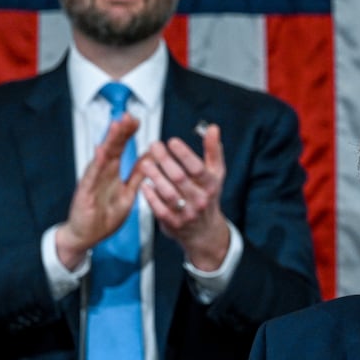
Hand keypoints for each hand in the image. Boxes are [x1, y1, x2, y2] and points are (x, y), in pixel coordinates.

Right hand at [55, 114, 145, 268]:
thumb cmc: (104, 217)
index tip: (136, 120)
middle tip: (128, 116)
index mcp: (113, 173)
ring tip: (116, 125)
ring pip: (102, 158)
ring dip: (110, 141)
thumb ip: (137, 176)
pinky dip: (97, 164)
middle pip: (112, 148)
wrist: (85, 237)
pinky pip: (92, 177)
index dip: (128, 134)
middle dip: (120, 131)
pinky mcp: (85, 193)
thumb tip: (150, 158)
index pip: (121, 149)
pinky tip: (101, 151)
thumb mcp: (127, 194)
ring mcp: (92, 182)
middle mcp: (102, 174)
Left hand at [137, 122, 230, 270]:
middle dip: (165, 160)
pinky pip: (159, 208)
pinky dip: (151, 196)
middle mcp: (199, 200)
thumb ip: (213, 150)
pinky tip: (144, 184)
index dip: (184, 154)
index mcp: (210, 185)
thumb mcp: (216, 174)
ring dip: (155, 176)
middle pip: (180, 178)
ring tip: (145, 163)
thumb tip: (213, 128)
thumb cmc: (208, 196)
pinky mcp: (173, 223)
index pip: (197, 168)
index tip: (172, 141)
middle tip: (154, 146)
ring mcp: (186, 213)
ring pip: (168, 192)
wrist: (205, 232)